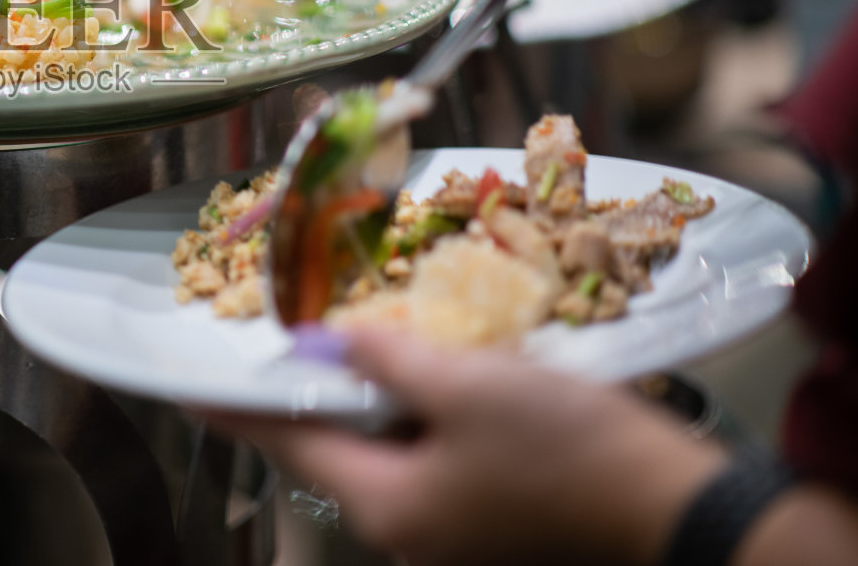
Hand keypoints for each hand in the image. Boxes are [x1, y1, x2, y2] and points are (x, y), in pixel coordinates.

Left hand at [209, 331, 725, 564]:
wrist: (681, 515)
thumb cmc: (566, 450)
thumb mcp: (467, 386)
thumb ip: (385, 362)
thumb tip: (325, 345)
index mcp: (385, 502)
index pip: (286, 442)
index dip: (235, 404)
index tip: (186, 382)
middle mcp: (406, 529)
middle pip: (335, 447)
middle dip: (311, 390)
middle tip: (285, 335)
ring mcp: (451, 532)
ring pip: (386, 450)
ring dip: (370, 396)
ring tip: (354, 338)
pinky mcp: (492, 520)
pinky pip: (431, 459)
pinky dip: (418, 414)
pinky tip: (430, 371)